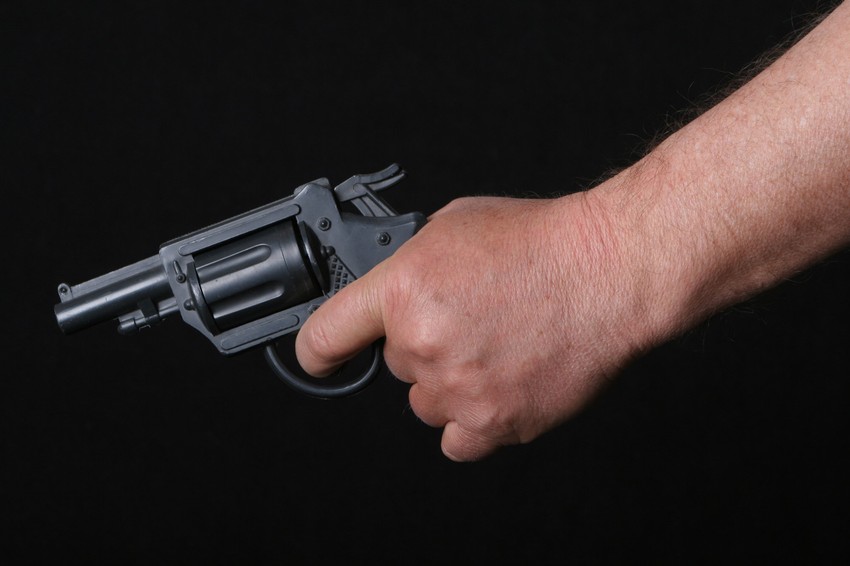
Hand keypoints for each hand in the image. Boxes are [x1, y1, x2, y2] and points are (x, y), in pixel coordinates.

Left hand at [296, 192, 652, 460]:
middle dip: (421, 347)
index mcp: (403, 290)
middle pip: (394, 366)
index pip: (324, 337)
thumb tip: (388, 293)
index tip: (321, 360)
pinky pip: (457, 441)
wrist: (608, 271)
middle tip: (467, 321)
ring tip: (493, 349)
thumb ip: (408, 267)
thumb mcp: (452, 227)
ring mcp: (459, 388)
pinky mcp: (496, 422)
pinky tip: (494, 388)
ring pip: (426, 403)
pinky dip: (470, 420)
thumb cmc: (541, 242)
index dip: (316, 353)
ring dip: (448, 384)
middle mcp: (422, 343)